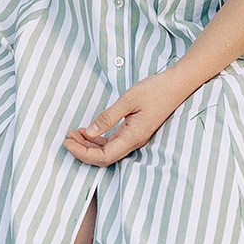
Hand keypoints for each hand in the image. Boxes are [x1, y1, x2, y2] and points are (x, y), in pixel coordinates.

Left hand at [63, 69, 196, 166]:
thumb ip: (108, 117)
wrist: (177, 85)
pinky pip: (114, 142)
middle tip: (67, 138)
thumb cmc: (155, 90)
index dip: (83, 153)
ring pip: (109, 150)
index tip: (67, 141)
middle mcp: (134, 141)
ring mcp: (135, 137)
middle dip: (83, 150)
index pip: (104, 156)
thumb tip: (89, 132)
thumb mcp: (128, 100)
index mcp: (133, 136)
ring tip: (74, 133)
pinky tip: (89, 131)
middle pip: (104, 157)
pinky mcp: (136, 131)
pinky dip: (99, 138)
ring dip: (90, 145)